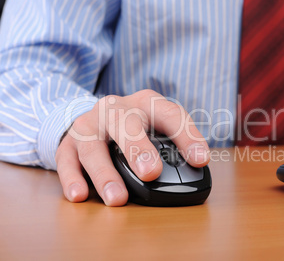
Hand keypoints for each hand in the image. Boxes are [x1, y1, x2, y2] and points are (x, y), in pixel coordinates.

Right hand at [55, 90, 209, 205]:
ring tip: (117, 198)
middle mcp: (116, 108)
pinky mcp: (69, 141)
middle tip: (151, 173)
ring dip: (104, 173)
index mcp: (146, 103)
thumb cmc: (136, 124)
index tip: (200, 160)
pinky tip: (80, 195)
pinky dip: (72, 178)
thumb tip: (197, 167)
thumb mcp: (159, 124)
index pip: (170, 114)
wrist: (99, 116)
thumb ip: (177, 143)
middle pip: (125, 123)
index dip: (187, 136)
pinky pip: (66, 159)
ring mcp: (89, 124)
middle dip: (137, 148)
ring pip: (93, 146)